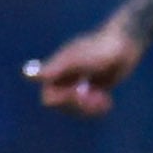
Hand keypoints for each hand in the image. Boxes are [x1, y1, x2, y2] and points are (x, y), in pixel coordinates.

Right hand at [26, 20, 143, 115]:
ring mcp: (80, 84)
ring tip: (104, 100)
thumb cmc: (99, 49)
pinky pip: (90, 107)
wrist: (126, 43)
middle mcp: (66, 79)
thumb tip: (27, 74)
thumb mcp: (75, 60)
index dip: (62, 101)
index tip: (78, 94)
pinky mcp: (93, 89)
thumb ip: (52, 69)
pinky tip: (107, 100)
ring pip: (77, 109)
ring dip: (90, 108)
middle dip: (79, 107)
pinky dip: (98, 107)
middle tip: (96, 98)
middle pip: (63, 106)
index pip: (49, 97)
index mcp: (57, 72)